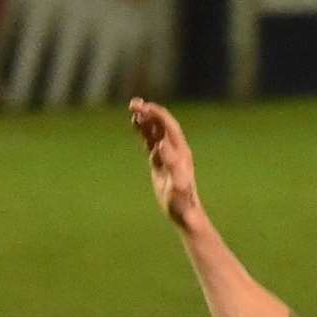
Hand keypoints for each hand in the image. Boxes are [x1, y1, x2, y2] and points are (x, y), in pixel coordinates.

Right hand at [129, 98, 200, 228]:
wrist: (184, 213)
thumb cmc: (182, 202)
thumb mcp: (177, 184)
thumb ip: (172, 164)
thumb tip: (162, 145)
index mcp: (181, 152)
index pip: (169, 126)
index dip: (157, 115)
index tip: (143, 107)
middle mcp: (176, 150)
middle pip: (162, 125)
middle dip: (149, 112)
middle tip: (133, 104)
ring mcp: (168, 155)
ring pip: (155, 132)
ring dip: (145, 120)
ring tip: (132, 109)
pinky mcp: (160, 162)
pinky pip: (150, 142)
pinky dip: (143, 132)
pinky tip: (135, 124)